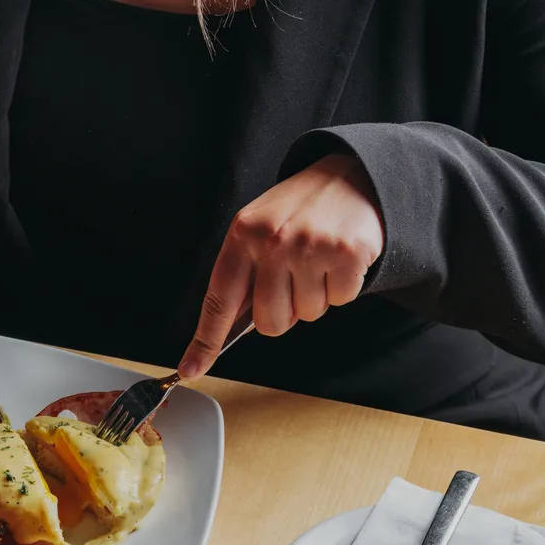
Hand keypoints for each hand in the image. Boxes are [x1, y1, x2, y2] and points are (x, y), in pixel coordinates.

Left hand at [179, 154, 383, 377]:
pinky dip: (342, 287)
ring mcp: (311, 248)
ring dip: (316, 297)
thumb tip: (229, 327)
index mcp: (243, 235)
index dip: (205, 341)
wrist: (353, 175)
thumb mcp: (260, 228)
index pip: (218, 300)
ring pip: (307, 315)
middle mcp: (273, 242)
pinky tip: (339, 259)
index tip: (191, 369)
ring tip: (319, 261)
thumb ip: (245, 273)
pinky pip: (340, 301)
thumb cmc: (301, 209)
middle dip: (284, 313)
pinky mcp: (347, 254)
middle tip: (295, 280)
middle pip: (270, 323)